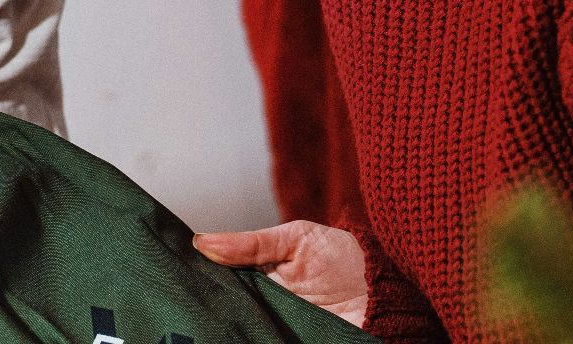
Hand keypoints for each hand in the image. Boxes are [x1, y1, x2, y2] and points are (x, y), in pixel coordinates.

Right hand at [194, 220, 367, 326]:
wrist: (387, 296)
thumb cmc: (344, 261)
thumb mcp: (295, 239)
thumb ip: (251, 244)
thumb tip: (201, 242)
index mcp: (260, 276)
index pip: (221, 280)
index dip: (205, 277)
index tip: (185, 273)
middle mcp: (264, 305)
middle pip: (228, 308)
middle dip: (214, 305)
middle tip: (196, 299)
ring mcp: (275, 328)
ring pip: (242, 329)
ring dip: (232, 323)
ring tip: (216, 318)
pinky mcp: (286, 343)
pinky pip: (260, 341)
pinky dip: (252, 337)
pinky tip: (243, 332)